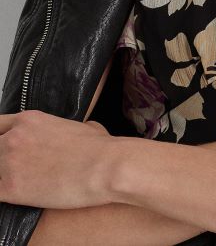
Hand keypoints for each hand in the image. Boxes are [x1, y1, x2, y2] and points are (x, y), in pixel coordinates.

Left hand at [0, 109, 117, 208]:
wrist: (103, 167)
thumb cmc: (99, 148)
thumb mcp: (82, 126)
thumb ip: (66, 129)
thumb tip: (79, 133)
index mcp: (29, 120)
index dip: (1, 138)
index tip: (7, 147)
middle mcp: (14, 137)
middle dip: (2, 159)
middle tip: (17, 169)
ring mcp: (9, 162)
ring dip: (3, 177)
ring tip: (20, 183)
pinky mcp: (10, 188)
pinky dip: (5, 194)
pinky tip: (18, 196)